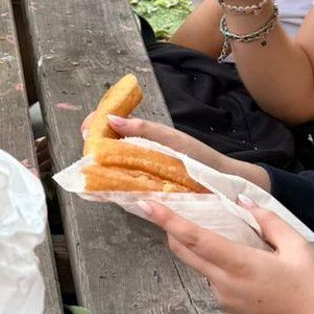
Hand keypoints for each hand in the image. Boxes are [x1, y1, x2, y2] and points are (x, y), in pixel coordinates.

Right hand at [106, 114, 269, 190]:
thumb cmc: (200, 159)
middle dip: (94, 145)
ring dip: (99, 166)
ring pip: (109, 168)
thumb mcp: (172, 139)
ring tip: (95, 167)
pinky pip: (121, 188)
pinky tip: (105, 185)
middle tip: (91, 149)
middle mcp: (136, 155)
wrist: (224, 186)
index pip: (109, 124)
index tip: (89, 129)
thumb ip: (143, 128)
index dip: (95, 124)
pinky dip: (110, 185)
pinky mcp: (143, 194)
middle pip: (104, 146)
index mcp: (143, 136)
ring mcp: (138, 175)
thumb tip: (110, 118)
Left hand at [140, 195, 313, 313]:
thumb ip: (269, 222)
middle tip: (164, 207)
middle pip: (184, 252)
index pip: (194, 239)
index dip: (168, 220)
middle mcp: (224, 284)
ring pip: (198, 265)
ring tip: (211, 226)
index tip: (146, 204)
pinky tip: (232, 253)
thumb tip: (244, 201)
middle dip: (169, 229)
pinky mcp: (230, 308)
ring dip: (195, 246)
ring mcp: (224, 299)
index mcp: (240, 266)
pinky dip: (212, 261)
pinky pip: (212, 278)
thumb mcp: (300, 249)